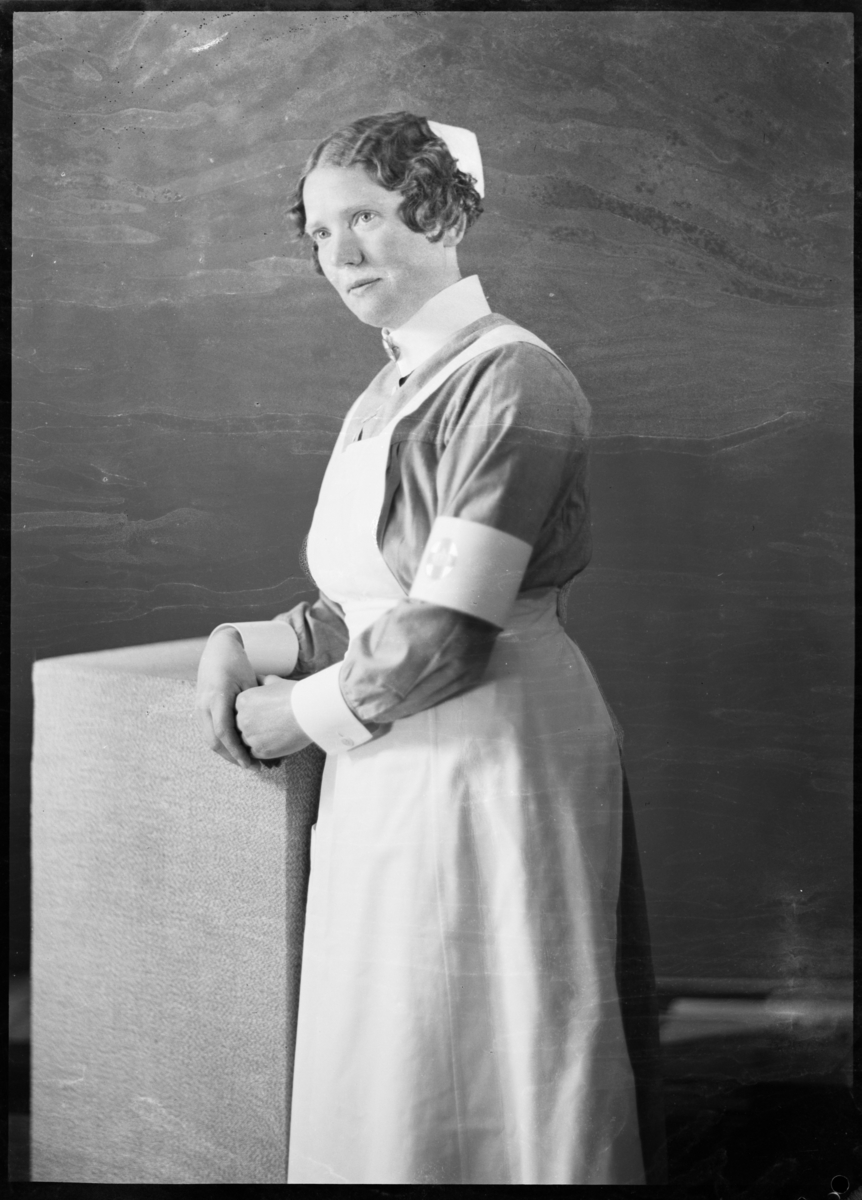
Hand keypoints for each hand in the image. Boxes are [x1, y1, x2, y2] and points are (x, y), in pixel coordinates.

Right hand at [195, 628, 260, 768]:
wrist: (217, 650)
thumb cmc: (237, 664)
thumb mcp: (249, 682)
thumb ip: (252, 706)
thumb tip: (265, 733)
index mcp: (216, 698)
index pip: (223, 733)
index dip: (236, 751)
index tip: (250, 764)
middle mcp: (203, 705)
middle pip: (214, 741)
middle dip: (232, 757)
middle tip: (252, 767)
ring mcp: (198, 708)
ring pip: (209, 739)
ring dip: (226, 752)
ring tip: (246, 761)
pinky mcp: (199, 709)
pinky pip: (208, 731)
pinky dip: (221, 743)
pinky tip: (236, 748)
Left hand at [235, 676, 311, 759]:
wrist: (310, 711)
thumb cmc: (295, 694)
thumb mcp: (276, 682)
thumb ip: (262, 682)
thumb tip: (258, 679)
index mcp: (243, 700)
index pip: (239, 710)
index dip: (252, 713)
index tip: (265, 714)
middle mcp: (242, 718)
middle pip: (241, 726)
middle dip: (253, 727)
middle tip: (271, 725)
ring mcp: (250, 736)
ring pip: (246, 741)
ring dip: (257, 739)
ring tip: (275, 735)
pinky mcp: (260, 750)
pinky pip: (255, 753)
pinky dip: (264, 750)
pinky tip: (276, 743)